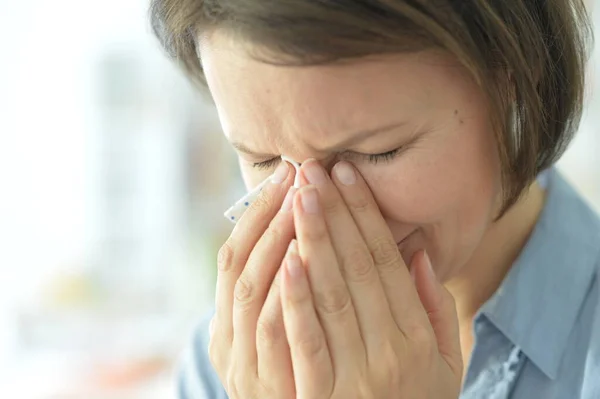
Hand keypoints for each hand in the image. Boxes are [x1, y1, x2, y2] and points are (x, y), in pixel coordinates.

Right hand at [209, 160, 297, 397]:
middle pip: (241, 265)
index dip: (258, 212)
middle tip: (299, 173)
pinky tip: (299, 257)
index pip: (232, 256)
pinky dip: (284, 294)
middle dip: (270, 216)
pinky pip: (274, 333)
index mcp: (225, 323)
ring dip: (275, 243)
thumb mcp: (271, 337)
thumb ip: (274, 294)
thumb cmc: (294, 378)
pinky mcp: (269, 385)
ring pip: (251, 292)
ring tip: (301, 200)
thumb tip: (296, 237)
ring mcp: (243, 363)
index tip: (287, 173)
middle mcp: (225, 339)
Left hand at [278, 159, 462, 398]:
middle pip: (356, 268)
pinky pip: (306, 340)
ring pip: (331, 295)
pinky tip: (287, 257)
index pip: (386, 262)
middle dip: (334, 213)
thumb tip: (419, 255)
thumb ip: (437, 310)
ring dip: (313, 240)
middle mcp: (389, 351)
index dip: (366, 215)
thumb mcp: (445, 363)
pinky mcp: (320, 396)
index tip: (348, 176)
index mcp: (417, 337)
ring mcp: (354, 375)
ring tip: (298, 194)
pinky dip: (296, 298)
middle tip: (314, 168)